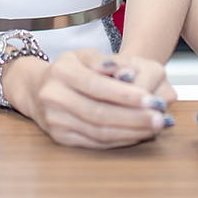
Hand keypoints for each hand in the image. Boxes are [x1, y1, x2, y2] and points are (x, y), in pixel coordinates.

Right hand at [7, 48, 172, 149]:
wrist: (36, 89)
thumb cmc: (67, 70)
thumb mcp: (83, 55)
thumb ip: (104, 60)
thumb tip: (125, 71)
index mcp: (61, 72)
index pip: (97, 86)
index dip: (126, 95)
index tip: (151, 99)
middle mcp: (54, 97)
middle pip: (99, 113)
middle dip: (134, 117)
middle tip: (160, 118)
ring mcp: (56, 121)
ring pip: (99, 132)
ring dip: (131, 132)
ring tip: (155, 127)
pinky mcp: (61, 138)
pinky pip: (95, 143)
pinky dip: (120, 140)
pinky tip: (138, 134)